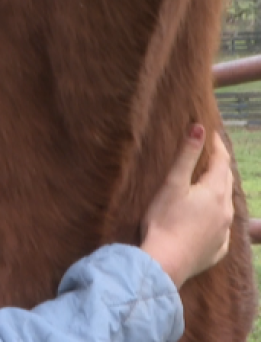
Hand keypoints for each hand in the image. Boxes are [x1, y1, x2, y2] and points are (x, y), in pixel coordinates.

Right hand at [140, 124, 234, 287]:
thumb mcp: (172, 184)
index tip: (211, 133)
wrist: (166, 262)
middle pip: (226, 182)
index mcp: (215, 192)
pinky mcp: (217, 249)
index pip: (221, 161)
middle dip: (220, 167)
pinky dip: (216, 218)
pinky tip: (208, 221)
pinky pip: (222, 229)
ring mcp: (224, 232)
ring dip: (220, 192)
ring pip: (226, 205)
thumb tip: (199, 128)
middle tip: (211, 156)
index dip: (216, 145)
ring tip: (209, 185)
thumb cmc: (164, 221)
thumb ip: (187, 156)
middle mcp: (225, 211)